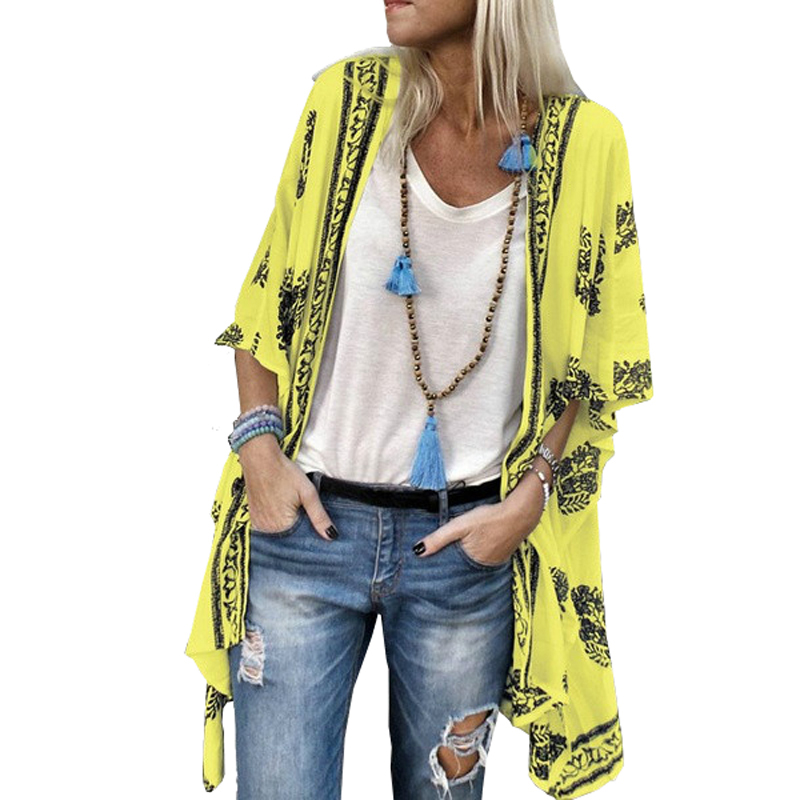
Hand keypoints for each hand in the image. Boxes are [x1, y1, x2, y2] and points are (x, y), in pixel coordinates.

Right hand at [238, 435, 338, 540]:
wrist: (260, 458)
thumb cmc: (284, 472)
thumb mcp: (308, 493)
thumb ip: (319, 516)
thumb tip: (332, 536)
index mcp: (282, 526)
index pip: (302, 540)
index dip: (311, 533)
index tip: (316, 523)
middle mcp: (267, 529)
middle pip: (290, 538)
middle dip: (300, 530)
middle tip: (304, 511)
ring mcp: (258, 524)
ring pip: (280, 533)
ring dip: (288, 526)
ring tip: (291, 508)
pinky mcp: (253, 518)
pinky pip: (269, 527)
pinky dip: (277, 522)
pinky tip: (282, 509)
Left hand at [413, 480, 544, 563]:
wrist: (520, 513)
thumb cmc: (489, 518)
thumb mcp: (460, 525)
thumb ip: (439, 538)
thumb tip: (418, 551)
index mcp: (471, 562)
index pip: (450, 570)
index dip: (441, 567)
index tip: (429, 568)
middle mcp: (483, 567)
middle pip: (462, 568)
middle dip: (452, 565)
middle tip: (443, 558)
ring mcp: (495, 563)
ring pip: (474, 564)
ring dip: (466, 560)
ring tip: (458, 553)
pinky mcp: (502, 556)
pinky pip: (485, 560)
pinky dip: (479, 556)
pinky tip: (476, 547)